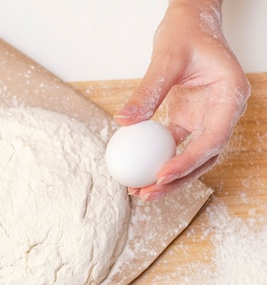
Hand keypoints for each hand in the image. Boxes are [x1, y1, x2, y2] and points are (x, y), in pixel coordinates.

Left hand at [114, 0, 249, 199]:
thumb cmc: (185, 34)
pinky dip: (158, 159)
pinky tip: (137, 171)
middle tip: (146, 194)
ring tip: (139, 192)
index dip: (188, 162)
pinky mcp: (190, 119)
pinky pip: (175, 146)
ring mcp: (207, 118)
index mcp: (230, 96)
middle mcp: (224, 112)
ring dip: (167, 176)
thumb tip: (122, 122)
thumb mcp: (166, 59)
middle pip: (204, 157)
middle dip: (177, 180)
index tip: (160, 176)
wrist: (189, 22)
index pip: (213, 139)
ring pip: (191, 157)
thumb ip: (147, 91)